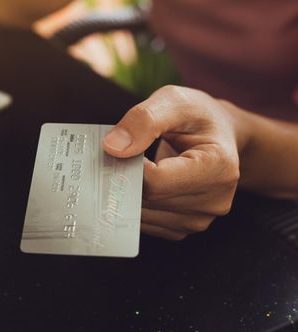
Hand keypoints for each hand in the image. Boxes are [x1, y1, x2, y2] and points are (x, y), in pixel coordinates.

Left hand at [102, 85, 242, 239]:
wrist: (218, 136)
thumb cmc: (198, 117)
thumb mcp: (175, 101)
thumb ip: (144, 120)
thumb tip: (113, 147)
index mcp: (218, 167)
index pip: (155, 181)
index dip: (130, 164)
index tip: (125, 146)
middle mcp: (214, 201)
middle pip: (147, 200)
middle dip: (125, 178)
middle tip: (122, 156)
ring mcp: (199, 220)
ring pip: (141, 215)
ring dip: (127, 193)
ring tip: (135, 168)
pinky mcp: (182, 229)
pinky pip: (144, 223)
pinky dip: (134, 205)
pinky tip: (140, 184)